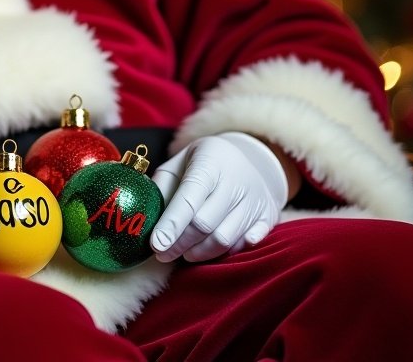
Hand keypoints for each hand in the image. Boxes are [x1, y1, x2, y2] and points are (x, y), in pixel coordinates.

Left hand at [149, 132, 287, 262]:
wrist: (251, 157)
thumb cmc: (205, 162)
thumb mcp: (180, 161)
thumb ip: (162, 184)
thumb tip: (143, 210)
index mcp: (209, 163)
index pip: (189, 198)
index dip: (171, 224)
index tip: (156, 245)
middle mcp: (235, 182)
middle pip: (205, 224)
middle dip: (180, 244)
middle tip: (162, 254)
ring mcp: (255, 200)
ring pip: (225, 239)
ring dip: (200, 253)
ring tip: (183, 254)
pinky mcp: (268, 216)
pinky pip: (248, 244)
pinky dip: (228, 252)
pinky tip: (211, 250)